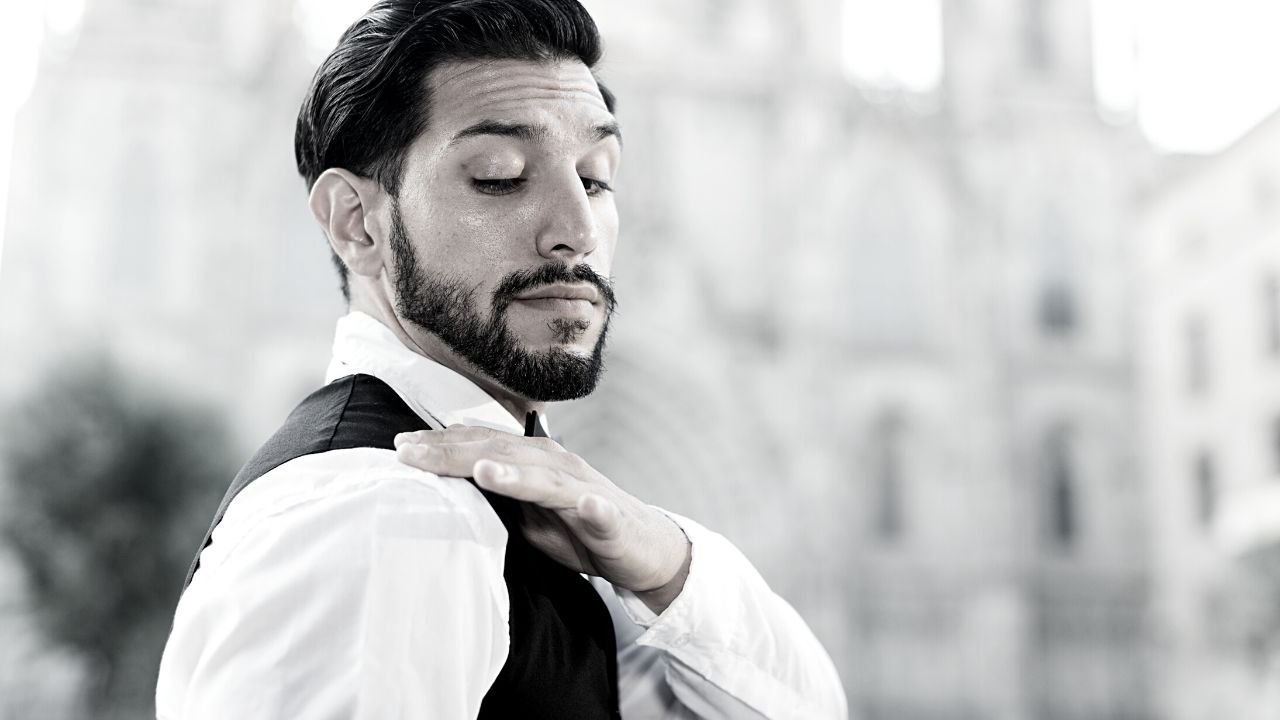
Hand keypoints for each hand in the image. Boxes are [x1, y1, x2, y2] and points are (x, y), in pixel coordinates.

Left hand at [393, 426, 691, 612]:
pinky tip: (586, 506)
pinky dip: (594, 508)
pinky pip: (601, 513)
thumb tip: (444, 488)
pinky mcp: (611, 520)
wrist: (642, 547)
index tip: (400, 446)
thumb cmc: (579, 527)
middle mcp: (558, 465)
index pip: (482, 445)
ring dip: (517, 474)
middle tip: (413, 453)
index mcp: (534, 461)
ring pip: (547, 479)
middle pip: (503, 454)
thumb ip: (494, 495)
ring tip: (482, 471)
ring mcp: (585, 490)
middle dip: (458, 453)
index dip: (442, 444)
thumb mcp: (526, 511)